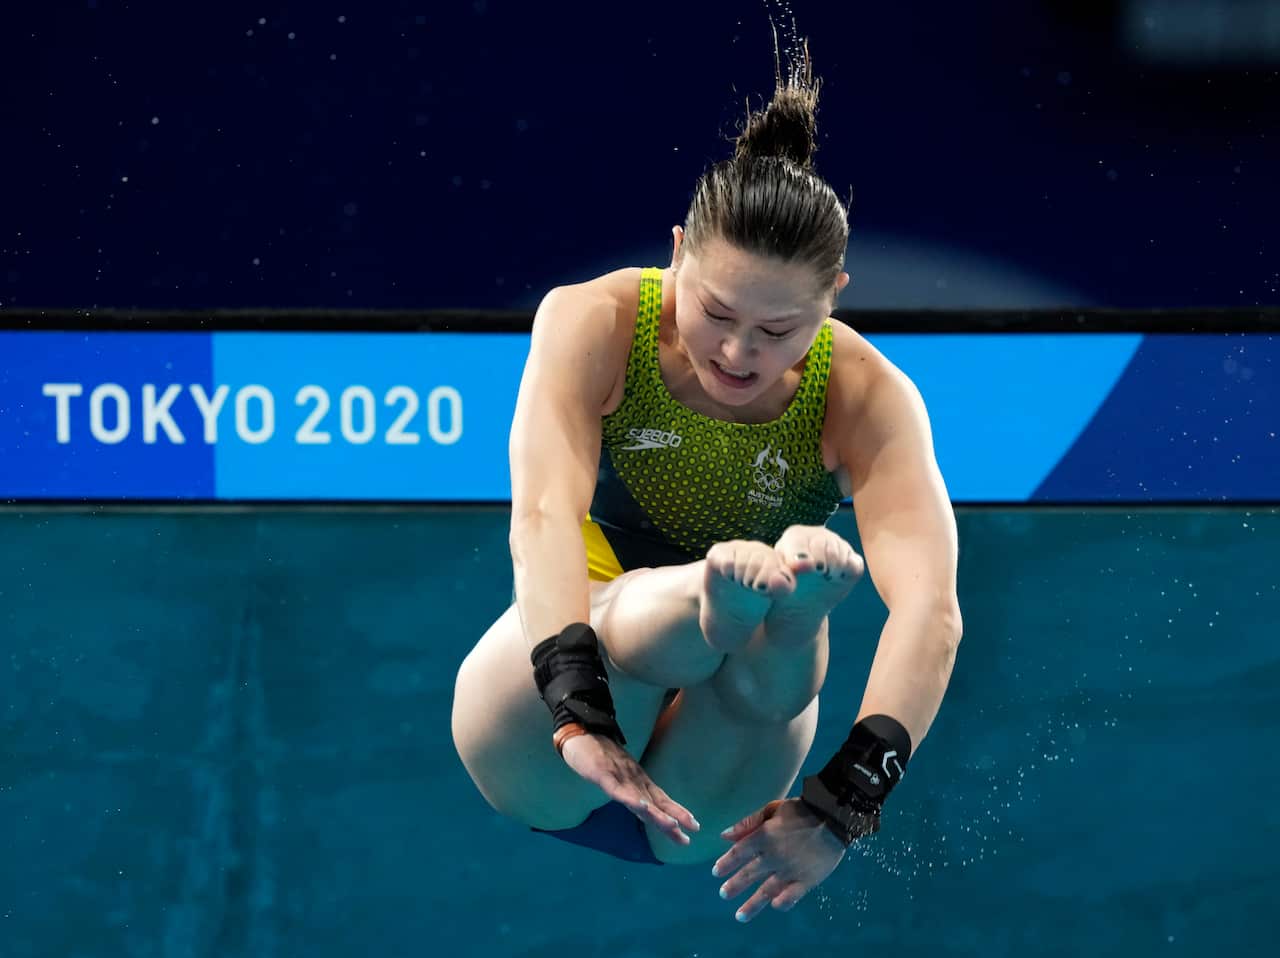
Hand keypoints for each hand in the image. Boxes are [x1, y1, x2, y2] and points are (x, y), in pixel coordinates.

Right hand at [560, 732, 700, 845]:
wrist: (582, 732)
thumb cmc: (601, 754)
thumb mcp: (620, 774)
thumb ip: (631, 790)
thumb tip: (646, 806)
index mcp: (639, 781)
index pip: (661, 800)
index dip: (678, 813)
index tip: (694, 827)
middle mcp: (634, 780)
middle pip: (657, 802)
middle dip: (675, 817)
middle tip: (694, 829)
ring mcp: (620, 776)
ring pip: (641, 799)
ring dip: (657, 813)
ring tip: (673, 825)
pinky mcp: (603, 774)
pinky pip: (618, 790)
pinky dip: (631, 799)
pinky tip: (641, 807)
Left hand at [712, 798, 849, 921]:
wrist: (834, 817)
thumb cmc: (801, 810)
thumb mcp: (772, 809)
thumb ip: (748, 823)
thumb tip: (724, 835)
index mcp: (764, 836)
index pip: (739, 853)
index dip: (726, 863)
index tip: (716, 872)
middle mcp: (774, 856)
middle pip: (749, 874)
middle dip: (734, 885)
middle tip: (723, 894)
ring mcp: (791, 870)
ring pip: (767, 890)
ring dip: (752, 904)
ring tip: (740, 916)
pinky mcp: (808, 879)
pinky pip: (792, 895)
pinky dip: (783, 902)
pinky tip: (774, 906)